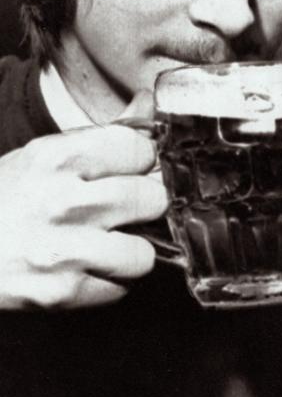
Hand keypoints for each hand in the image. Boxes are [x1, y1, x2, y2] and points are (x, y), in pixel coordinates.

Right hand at [0, 122, 166, 309]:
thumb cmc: (3, 200)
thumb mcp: (44, 156)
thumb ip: (104, 135)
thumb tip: (151, 103)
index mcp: (58, 157)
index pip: (142, 151)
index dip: (141, 163)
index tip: (130, 172)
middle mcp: (62, 202)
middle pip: (152, 200)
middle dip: (142, 208)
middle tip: (123, 212)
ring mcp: (62, 250)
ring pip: (144, 254)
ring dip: (129, 253)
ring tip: (105, 245)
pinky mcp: (59, 293)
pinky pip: (118, 289)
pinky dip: (107, 284)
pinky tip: (84, 269)